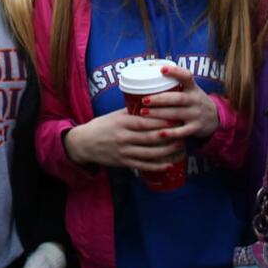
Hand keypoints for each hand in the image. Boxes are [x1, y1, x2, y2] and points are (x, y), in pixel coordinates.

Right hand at [64, 109, 183, 171]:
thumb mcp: (114, 115)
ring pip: (149, 153)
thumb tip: (150, 102)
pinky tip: (169, 164)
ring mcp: (124, 152)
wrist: (84, 144)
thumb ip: (130, 111)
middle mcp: (123, 137)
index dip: (161, 121)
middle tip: (183, 132)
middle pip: (150, 137)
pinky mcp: (123, 163)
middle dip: (169, 135)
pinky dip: (157, 166)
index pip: (145, 122)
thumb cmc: (101, 126)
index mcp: (121, 123)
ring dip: (167, 150)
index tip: (175, 117)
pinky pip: (143, 166)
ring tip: (180, 146)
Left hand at [143, 64, 221, 140]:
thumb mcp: (191, 90)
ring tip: (144, 112)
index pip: (187, 76)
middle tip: (144, 100)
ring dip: (159, 113)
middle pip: (177, 98)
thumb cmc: (194, 102)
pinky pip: (182, 131)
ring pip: (177, 114)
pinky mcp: (196, 128)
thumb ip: (177, 83)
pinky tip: (159, 133)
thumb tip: (150, 70)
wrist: (216, 119)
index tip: (162, 70)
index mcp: (193, 88)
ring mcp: (196, 115)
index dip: (175, 72)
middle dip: (160, 99)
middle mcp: (195, 100)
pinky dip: (171, 133)